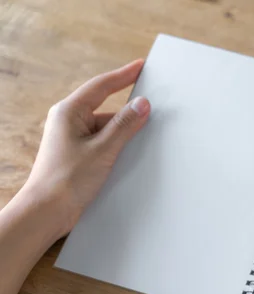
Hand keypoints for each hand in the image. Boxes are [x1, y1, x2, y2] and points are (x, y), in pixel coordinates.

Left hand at [24, 60, 150, 236]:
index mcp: (69, 112)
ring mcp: (72, 139)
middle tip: (152, 105)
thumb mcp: (103, 149)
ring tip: (145, 134)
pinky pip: (103, 142)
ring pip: (106, 127)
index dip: (124, 75)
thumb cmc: (67, 180)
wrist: (47, 211)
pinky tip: (130, 151)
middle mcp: (68, 121)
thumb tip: (143, 104)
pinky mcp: (78, 155)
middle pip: (106, 107)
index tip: (141, 66)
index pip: (102, 86)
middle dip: (129, 110)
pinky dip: (117, 144)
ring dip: (124, 131)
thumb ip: (125, 125)